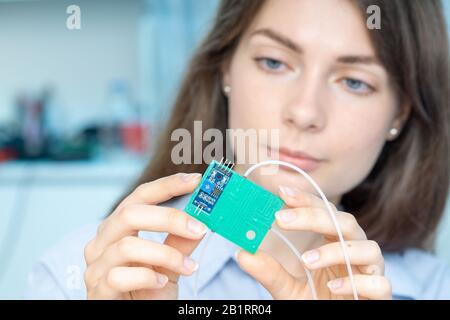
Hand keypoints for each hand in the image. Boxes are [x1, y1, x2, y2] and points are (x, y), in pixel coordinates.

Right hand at [84, 173, 206, 298]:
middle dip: (169, 218)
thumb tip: (200, 218)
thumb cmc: (148, 292)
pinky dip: (146, 277)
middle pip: (130, 214)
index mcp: (118, 228)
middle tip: (199, 228)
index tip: (195, 180)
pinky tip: (160, 282)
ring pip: (127, 246)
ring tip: (188, 267)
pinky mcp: (97, 292)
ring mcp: (96, 267)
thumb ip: (180, 242)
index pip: (139, 197)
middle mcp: (102, 242)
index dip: (166, 185)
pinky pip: (119, 277)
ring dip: (166, 255)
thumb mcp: (170, 264)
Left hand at [235, 186, 391, 299]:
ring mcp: (370, 272)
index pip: (325, 212)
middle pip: (345, 222)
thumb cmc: (315, 301)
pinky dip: (356, 283)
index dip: (306, 200)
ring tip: (306, 261)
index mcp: (334, 242)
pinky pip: (378, 284)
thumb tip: (242, 254)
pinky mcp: (379, 295)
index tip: (282, 193)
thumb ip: (269, 272)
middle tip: (281, 219)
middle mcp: (355, 251)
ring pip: (368, 248)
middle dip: (314, 217)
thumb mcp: (287, 288)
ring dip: (335, 252)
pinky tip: (333, 288)